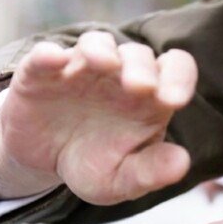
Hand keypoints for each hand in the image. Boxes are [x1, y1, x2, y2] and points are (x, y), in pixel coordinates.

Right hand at [0, 31, 197, 204]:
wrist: (40, 161)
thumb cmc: (91, 163)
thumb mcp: (119, 179)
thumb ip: (150, 172)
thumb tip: (182, 162)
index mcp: (147, 97)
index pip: (176, 69)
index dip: (179, 77)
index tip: (174, 100)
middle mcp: (118, 74)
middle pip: (138, 55)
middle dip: (140, 67)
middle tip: (140, 87)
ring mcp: (80, 68)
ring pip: (96, 43)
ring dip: (101, 50)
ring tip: (104, 64)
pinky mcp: (41, 71)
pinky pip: (45, 55)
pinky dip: (48, 54)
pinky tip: (54, 60)